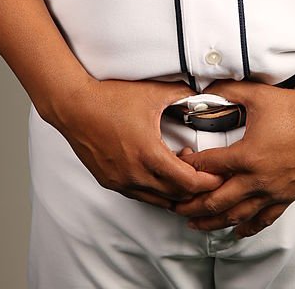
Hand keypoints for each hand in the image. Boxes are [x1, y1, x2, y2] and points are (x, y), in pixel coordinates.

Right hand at [49, 77, 223, 209]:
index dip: (207, 181)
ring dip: (174, 191)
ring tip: (183, 171)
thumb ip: (181, 94)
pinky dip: (155, 189)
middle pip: (176, 196)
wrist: (74, 106)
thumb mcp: (152, 93)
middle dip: (195, 188)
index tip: (219, 175)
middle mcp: (135, 174)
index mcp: (149, 154)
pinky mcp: (110, 181)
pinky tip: (159, 171)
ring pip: (157, 200)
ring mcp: (121, 181)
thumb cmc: (110, 98)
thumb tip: (203, 95)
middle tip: (206, 174)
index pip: (187, 183)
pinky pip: (140, 194)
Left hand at [174, 79, 294, 236]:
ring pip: (236, 216)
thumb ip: (228, 90)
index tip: (179, 164)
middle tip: (175, 207)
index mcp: (247, 156)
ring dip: (213, 222)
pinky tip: (236, 231)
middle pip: (216, 200)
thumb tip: (206, 87)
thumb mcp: (258, 95)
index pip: (209, 167)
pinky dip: (246, 227)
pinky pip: (263, 219)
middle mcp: (257, 180)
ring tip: (196, 224)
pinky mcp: (286, 197)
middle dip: (192, 205)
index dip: (190, 166)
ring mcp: (272, 192)